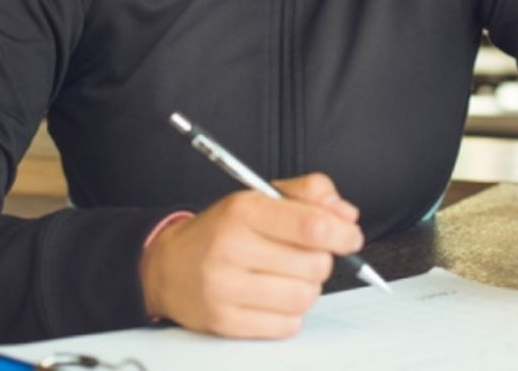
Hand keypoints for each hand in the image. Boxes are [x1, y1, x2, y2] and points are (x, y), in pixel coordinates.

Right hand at [140, 173, 362, 337]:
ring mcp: (225, 287)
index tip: (349, 237)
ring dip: (306, 288)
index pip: (312, 227)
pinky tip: (272, 298)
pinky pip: (287, 325)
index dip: (343, 234)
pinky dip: (290, 314)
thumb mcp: (262, 197)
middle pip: (315, 265)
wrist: (168, 266)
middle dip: (320, 260)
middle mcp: (231, 247)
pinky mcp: (224, 321)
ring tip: (286, 277)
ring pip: (304, 297)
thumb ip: (309, 194)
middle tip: (303, 255)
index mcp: (244, 210)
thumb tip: (346, 214)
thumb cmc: (222, 231)